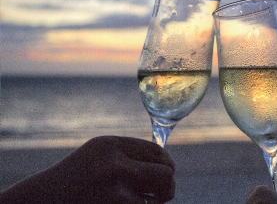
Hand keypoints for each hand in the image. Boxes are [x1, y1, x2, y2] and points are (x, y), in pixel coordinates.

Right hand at [0, 136, 174, 203]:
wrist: (42, 202)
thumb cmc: (75, 179)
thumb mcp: (99, 156)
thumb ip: (128, 154)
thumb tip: (166, 163)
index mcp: (111, 145)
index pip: (157, 151)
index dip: (167, 163)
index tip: (167, 172)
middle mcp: (115, 163)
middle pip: (166, 172)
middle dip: (168, 185)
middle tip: (162, 193)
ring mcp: (115, 189)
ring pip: (160, 194)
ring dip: (157, 201)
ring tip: (145, 202)